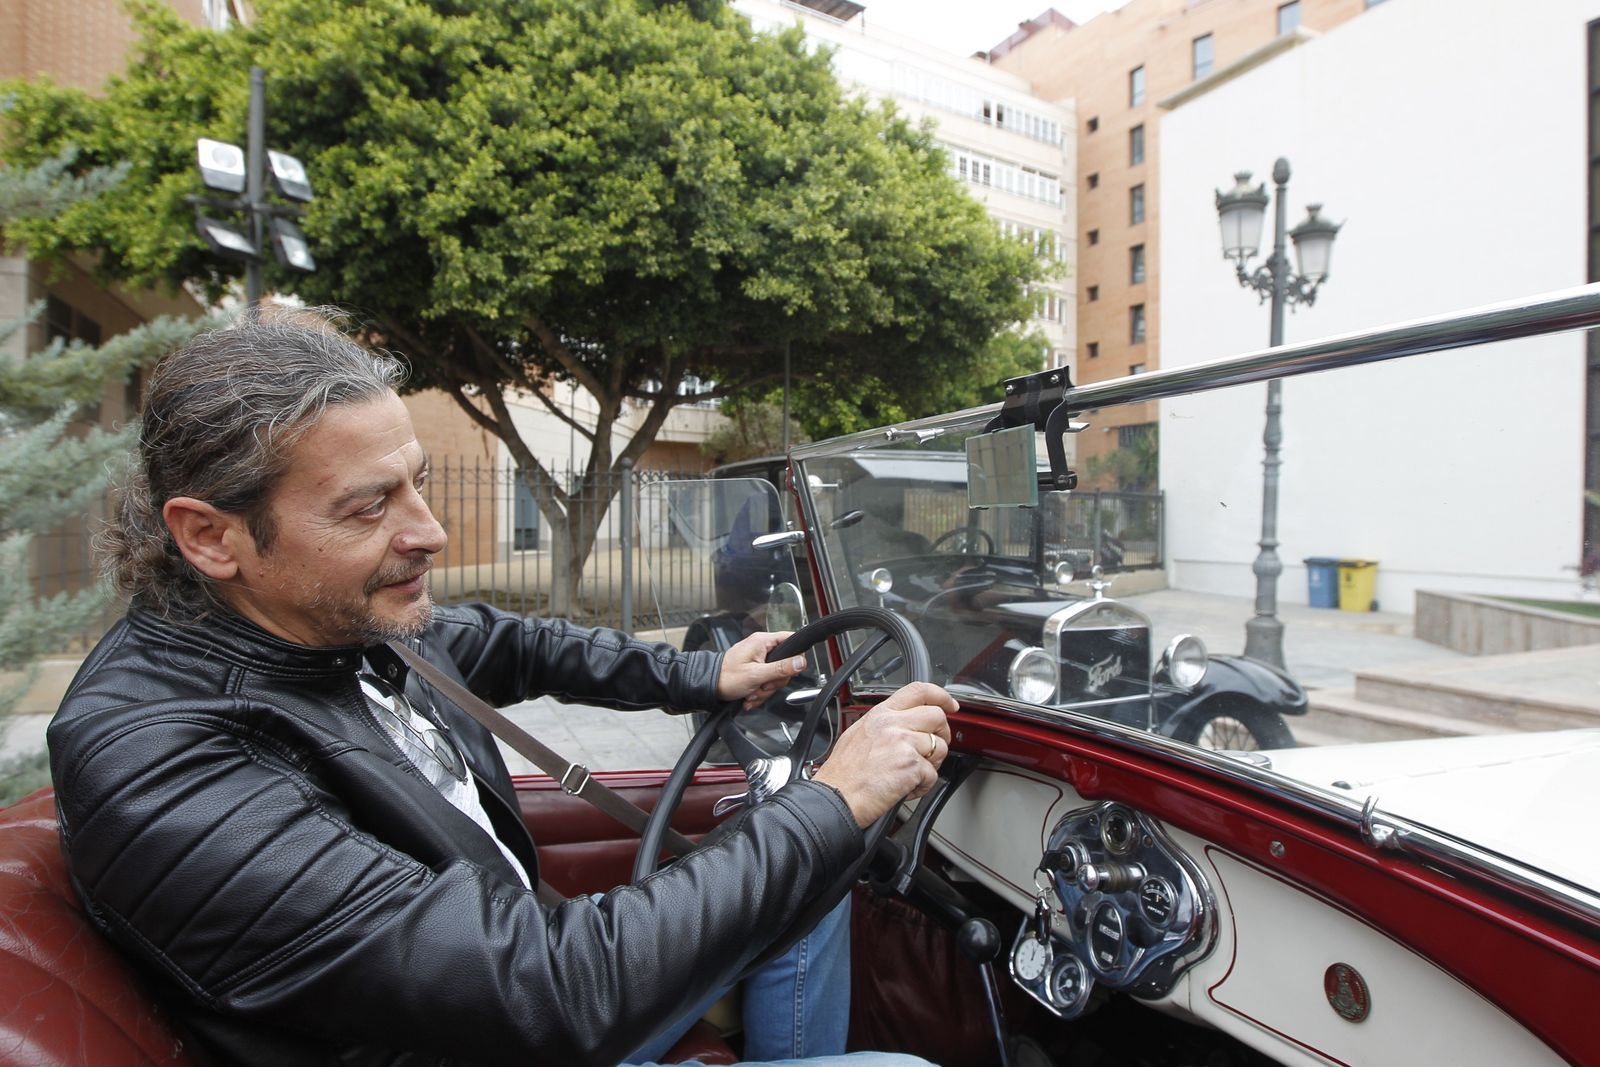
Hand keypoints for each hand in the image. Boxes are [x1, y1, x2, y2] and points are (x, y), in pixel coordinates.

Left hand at [715, 630, 807, 709]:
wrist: (708, 687)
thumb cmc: (726, 678)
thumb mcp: (756, 675)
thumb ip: (780, 668)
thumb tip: (800, 662)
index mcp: (762, 642)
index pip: (791, 640)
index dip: (795, 656)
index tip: (790, 670)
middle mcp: (761, 648)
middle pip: (785, 664)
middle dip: (774, 681)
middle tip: (763, 686)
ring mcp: (758, 659)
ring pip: (776, 676)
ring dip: (765, 690)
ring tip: (752, 692)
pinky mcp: (756, 670)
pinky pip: (767, 682)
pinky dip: (759, 692)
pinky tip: (750, 695)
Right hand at [812, 681, 957, 827]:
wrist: (836, 797)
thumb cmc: (843, 774)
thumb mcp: (859, 734)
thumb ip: (885, 725)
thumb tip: (905, 724)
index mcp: (881, 714)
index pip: (918, 690)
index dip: (941, 695)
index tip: (950, 704)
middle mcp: (892, 724)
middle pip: (937, 716)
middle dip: (942, 734)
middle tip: (933, 748)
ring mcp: (903, 743)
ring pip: (940, 747)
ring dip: (931, 765)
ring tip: (911, 775)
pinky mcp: (911, 765)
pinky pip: (933, 774)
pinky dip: (922, 786)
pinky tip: (905, 789)